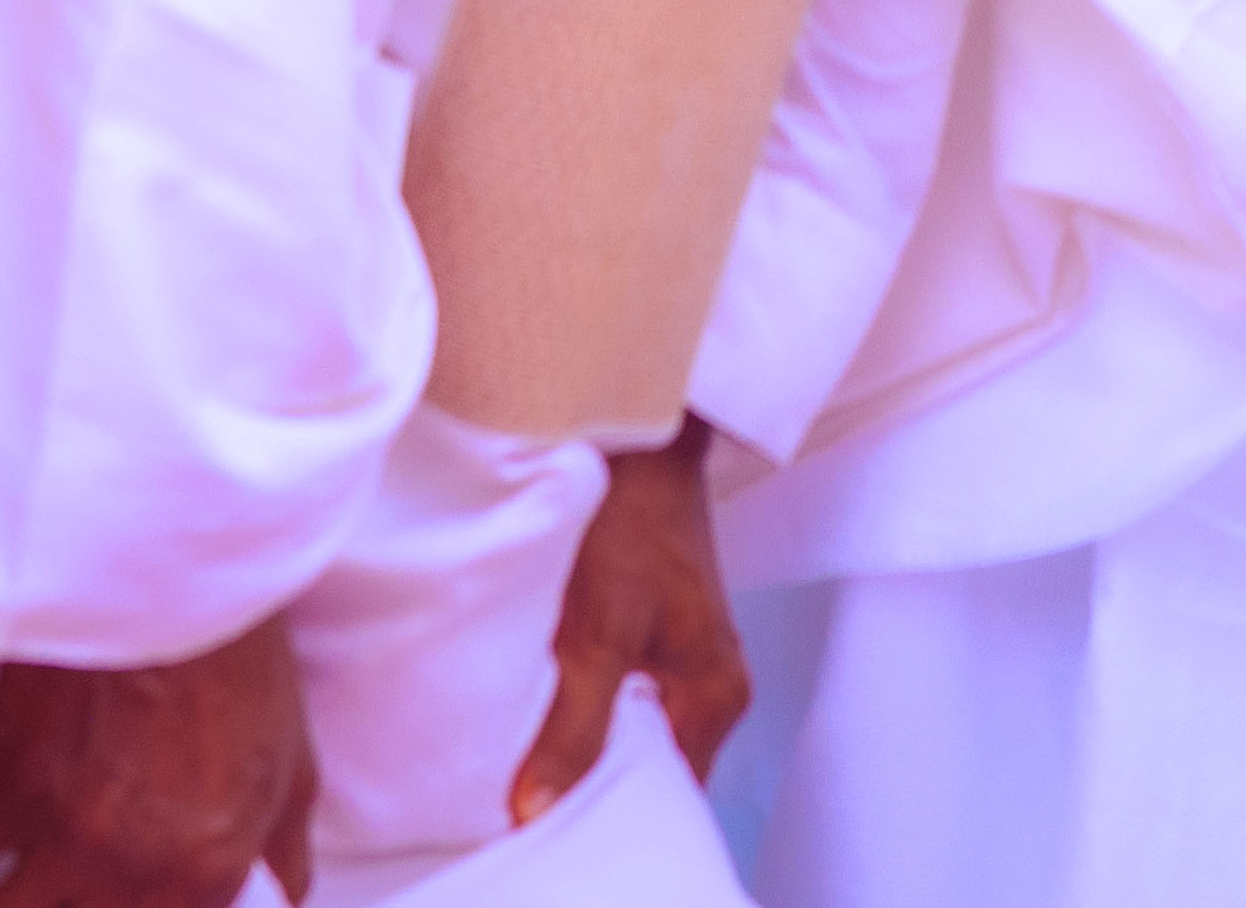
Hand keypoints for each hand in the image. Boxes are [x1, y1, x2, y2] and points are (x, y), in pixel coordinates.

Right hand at [0, 623, 315, 907]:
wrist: (174, 573)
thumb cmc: (239, 664)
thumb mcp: (292, 770)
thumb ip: (282, 854)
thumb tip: (281, 897)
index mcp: (203, 880)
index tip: (93, 902)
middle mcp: (127, 877)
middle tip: (40, 891)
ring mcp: (58, 839)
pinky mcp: (1, 790)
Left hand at [512, 424, 746, 822]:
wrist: (634, 427)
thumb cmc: (630, 518)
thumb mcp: (600, 631)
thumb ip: (576, 725)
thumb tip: (537, 809)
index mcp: (717, 695)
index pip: (668, 795)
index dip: (609, 809)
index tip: (550, 818)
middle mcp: (711, 680)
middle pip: (648, 762)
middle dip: (591, 774)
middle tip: (527, 784)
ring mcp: (682, 651)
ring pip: (626, 721)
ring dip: (580, 729)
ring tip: (528, 738)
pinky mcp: (651, 623)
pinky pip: (615, 686)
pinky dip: (579, 693)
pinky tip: (539, 688)